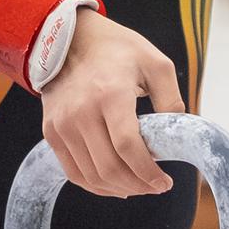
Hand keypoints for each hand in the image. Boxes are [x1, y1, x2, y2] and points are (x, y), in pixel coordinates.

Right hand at [40, 11, 184, 196]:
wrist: (70, 39)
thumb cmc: (117, 51)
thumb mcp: (155, 64)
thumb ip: (171, 100)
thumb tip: (176, 137)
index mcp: (110, 94)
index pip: (128, 147)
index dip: (148, 172)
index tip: (164, 182)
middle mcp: (81, 112)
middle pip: (110, 167)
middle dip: (138, 185)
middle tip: (156, 187)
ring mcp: (63, 125)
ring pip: (92, 176)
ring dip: (119, 189)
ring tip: (139, 187)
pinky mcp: (52, 132)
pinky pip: (74, 172)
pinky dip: (96, 185)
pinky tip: (115, 185)